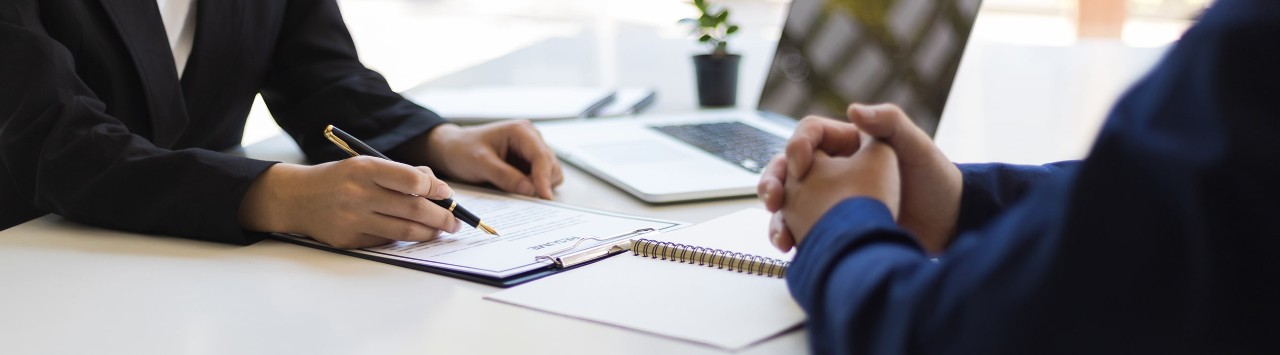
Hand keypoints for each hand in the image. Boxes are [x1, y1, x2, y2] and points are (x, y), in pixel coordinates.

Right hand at [238, 157, 461, 248]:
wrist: (297, 198)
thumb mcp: (366, 164)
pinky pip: (387, 241)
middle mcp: (358, 194)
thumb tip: (439, 188)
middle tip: (455, 221)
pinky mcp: (349, 240)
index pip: (412, 180)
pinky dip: (404, 238)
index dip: (436, 189)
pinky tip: (413, 233)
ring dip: (430, 232)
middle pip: (414, 209)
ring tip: (442, 230)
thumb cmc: (340, 178)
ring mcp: (353, 220)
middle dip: (442, 217)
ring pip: (404, 231)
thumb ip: (402, 173)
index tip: (447, 194)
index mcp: (365, 169)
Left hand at [404, 121, 562, 198]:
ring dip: (539, 185)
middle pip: (551, 165)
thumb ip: (505, 176)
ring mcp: (530, 150)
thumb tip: (529, 189)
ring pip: (550, 173)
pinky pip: (539, 178)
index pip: (542, 156)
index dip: (545, 178)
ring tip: (516, 191)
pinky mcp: (527, 162)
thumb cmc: (462, 149)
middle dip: (542, 183)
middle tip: (524, 197)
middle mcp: (530, 138)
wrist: (450, 149)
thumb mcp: (480, 163)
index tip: (544, 197)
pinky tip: (517, 189)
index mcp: (521, 131)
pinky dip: (534, 187)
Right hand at [758, 104, 961, 253]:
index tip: (800, 165)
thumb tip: (852, 110)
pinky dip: (790, 236)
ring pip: (789, 200)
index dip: (797, 145)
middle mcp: (834, 169)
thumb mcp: (917, 146)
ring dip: (776, 215)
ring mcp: (830, 199)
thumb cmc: (936, 181)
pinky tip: (790, 247)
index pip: (810, 134)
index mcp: (849, 143)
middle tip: (773, 198)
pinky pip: (801, 227)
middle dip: (772, 181)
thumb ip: (889, 122)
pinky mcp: (832, 226)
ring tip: (780, 234)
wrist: (948, 226)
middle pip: (788, 167)